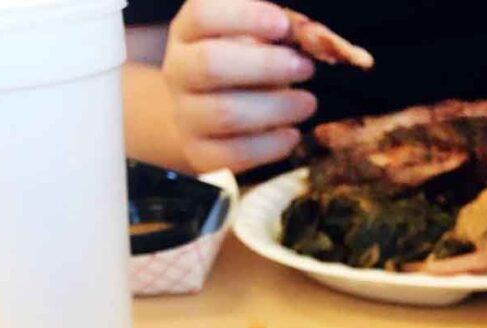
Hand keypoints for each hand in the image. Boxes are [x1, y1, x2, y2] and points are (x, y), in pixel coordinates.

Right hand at [163, 0, 316, 173]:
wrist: (198, 116)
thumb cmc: (235, 67)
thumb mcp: (248, 39)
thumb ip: (273, 33)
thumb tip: (308, 35)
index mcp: (186, 33)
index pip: (203, 15)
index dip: (245, 17)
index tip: (283, 25)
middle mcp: (177, 72)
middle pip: (211, 65)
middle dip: (265, 66)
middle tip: (304, 68)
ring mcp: (184, 116)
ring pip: (225, 113)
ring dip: (275, 107)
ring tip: (307, 103)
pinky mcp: (200, 154)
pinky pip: (234, 154)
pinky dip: (269, 145)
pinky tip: (292, 134)